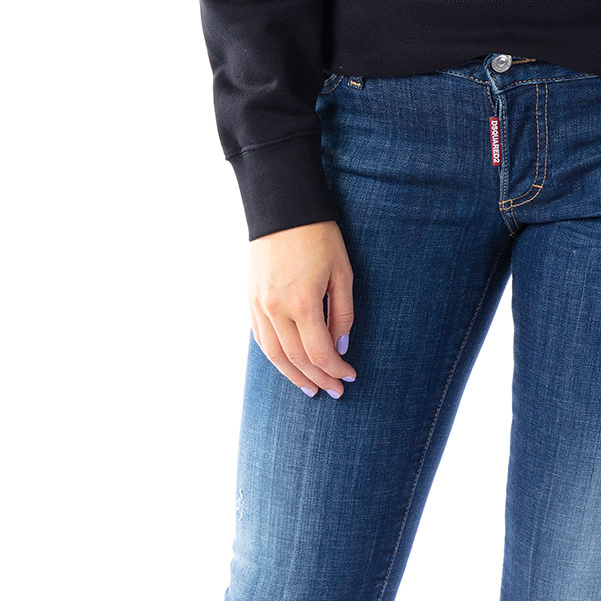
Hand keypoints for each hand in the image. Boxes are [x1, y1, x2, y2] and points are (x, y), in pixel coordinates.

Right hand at [248, 220, 356, 398]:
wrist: (283, 209)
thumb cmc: (319, 237)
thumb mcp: (342, 274)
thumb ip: (342, 314)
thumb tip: (341, 346)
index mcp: (302, 303)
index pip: (318, 353)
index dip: (335, 370)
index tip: (349, 376)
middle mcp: (276, 309)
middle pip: (296, 359)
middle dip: (318, 378)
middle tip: (335, 391)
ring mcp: (259, 305)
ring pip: (274, 355)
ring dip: (293, 376)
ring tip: (311, 389)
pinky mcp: (250, 299)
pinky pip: (261, 338)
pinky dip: (275, 357)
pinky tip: (289, 365)